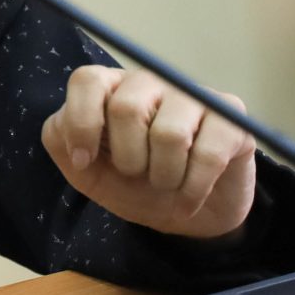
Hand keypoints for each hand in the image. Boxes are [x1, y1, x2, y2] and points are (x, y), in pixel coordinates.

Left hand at [40, 64, 256, 242]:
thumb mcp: (88, 172)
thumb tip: (68, 130)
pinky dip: (193, 189)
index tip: (84, 160)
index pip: (87, 81)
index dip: (81, 124)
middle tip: (137, 173)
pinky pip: (209, 154)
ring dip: (164, 177)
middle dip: (127, 158)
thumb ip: (62, 142)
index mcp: (112, 89)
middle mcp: (152, 83)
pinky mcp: (232, 117)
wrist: (188, 213)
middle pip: (126, 108)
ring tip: (167, 184)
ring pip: (169, 134)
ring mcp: (194, 95)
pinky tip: (190, 197)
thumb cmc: (135, 185)